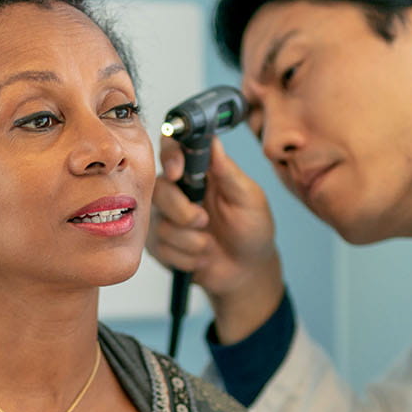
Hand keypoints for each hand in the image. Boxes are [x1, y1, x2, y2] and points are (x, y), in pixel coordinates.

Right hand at [149, 138, 285, 340]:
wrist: (247, 271)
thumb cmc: (252, 230)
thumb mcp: (248, 198)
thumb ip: (228, 171)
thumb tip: (213, 140)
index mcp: (201, 171)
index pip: (173, 149)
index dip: (170, 156)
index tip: (177, 173)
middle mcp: (179, 190)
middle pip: (160, 189)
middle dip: (182, 211)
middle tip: (205, 221)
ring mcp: (166, 216)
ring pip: (159, 223)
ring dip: (189, 240)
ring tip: (209, 244)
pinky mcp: (159, 243)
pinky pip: (159, 247)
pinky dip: (184, 257)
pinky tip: (200, 257)